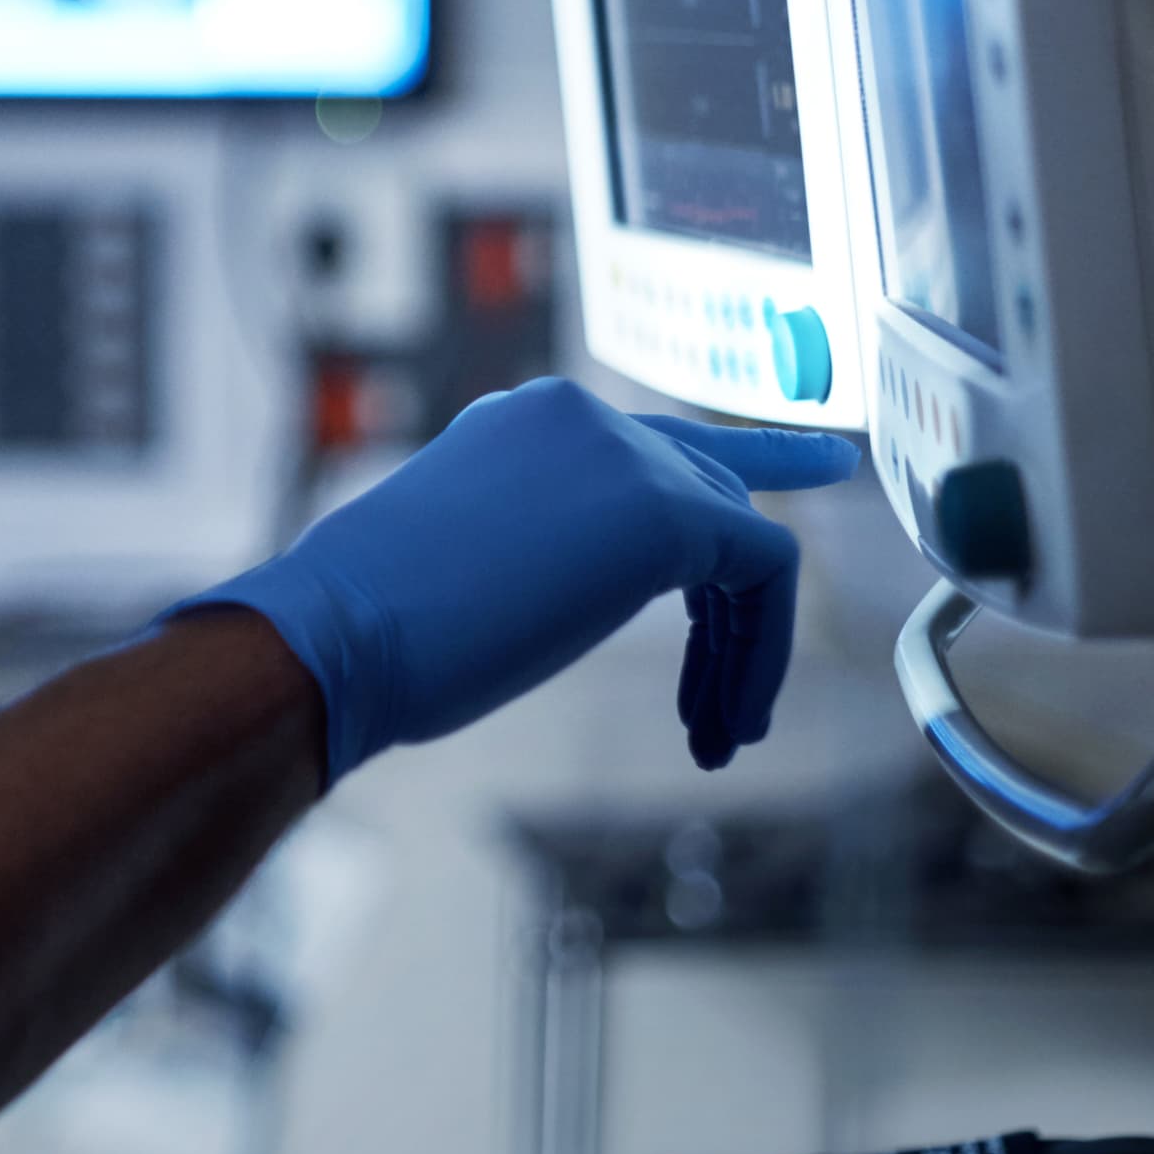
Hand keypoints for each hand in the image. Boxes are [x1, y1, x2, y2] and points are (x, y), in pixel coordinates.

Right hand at [181, 377, 859, 781]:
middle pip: (711, 488)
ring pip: (743, 538)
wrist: (342, 630)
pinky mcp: (667, 509)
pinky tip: (730, 723)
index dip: (726, 480)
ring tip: (722, 737)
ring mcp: (625, 453)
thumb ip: (539, 545)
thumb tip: (571, 585)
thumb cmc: (375, 630)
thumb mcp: (471, 561)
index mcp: (524, 421)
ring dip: (743, 650)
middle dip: (738, 607)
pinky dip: (761, 653)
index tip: (811, 468)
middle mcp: (581, 416)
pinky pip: (765, 571)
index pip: (649, 446)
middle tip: (737, 705)